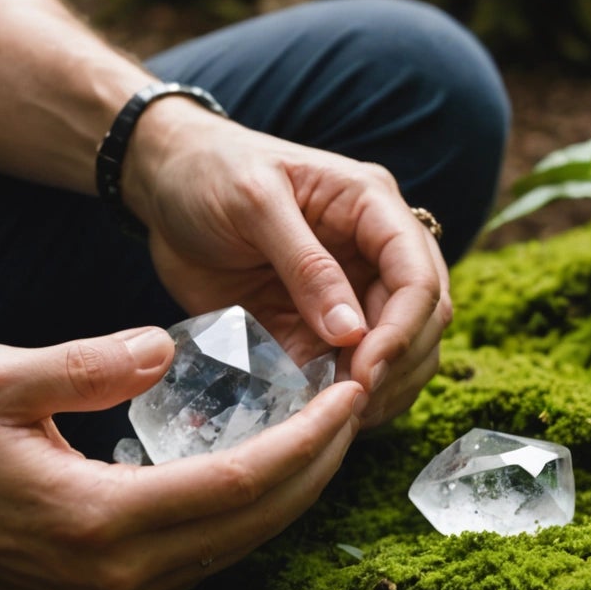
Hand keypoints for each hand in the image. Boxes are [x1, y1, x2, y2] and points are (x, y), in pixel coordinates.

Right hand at [0, 328, 367, 589]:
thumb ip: (89, 364)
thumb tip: (165, 348)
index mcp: (99, 525)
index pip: (243, 484)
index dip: (311, 438)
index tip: (352, 387)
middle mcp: (121, 578)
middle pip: (257, 523)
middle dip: (321, 461)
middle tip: (361, 394)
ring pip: (239, 544)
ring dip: (292, 486)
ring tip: (331, 418)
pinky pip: (205, 550)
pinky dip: (248, 504)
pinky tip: (269, 455)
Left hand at [122, 101, 452, 428]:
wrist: (167, 186)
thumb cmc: (210, 174)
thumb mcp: (253, 203)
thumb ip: (305, 264)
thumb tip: (352, 331)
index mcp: (371, 207)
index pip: (419, 275)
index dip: (404, 329)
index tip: (366, 370)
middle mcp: (374, 252)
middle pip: (423, 319)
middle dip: (397, 365)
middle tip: (349, 403)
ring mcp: (351, 293)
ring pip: (400, 352)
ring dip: (381, 389)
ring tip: (338, 415)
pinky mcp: (317, 327)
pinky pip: (347, 370)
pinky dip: (342, 397)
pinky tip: (317, 415)